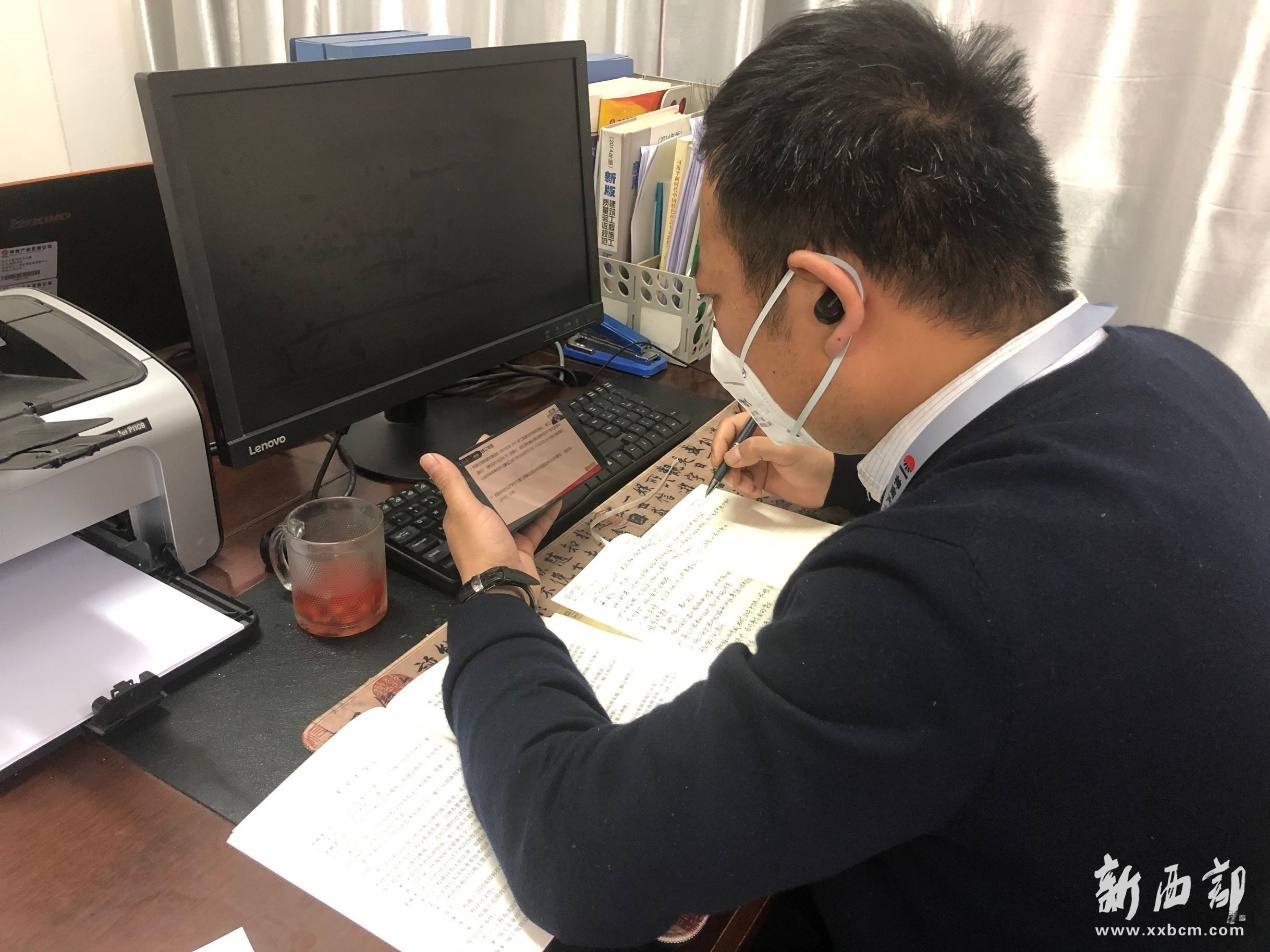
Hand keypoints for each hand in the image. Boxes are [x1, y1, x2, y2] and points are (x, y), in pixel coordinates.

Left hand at [419, 452, 559, 583]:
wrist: (505, 589)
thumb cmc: (482, 550)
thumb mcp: (466, 511)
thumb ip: (451, 484)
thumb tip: (428, 457)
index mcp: (463, 514)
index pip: (469, 481)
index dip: (480, 462)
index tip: (496, 442)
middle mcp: (481, 524)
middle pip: (495, 493)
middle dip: (509, 474)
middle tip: (525, 452)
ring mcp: (502, 536)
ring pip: (516, 507)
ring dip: (528, 491)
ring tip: (542, 469)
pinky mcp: (522, 546)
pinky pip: (535, 524)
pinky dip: (545, 512)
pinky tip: (557, 496)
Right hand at [708, 411, 834, 506]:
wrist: (828, 485)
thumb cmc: (813, 461)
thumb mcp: (786, 450)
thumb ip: (757, 449)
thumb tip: (730, 457)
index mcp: (762, 425)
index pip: (731, 426)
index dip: (721, 441)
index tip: (719, 459)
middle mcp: (756, 439)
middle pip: (727, 447)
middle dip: (726, 464)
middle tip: (733, 479)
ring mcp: (756, 458)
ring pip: (731, 466)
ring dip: (734, 478)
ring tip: (749, 488)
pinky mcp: (759, 476)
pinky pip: (741, 480)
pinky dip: (743, 487)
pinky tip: (756, 491)